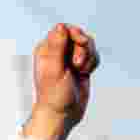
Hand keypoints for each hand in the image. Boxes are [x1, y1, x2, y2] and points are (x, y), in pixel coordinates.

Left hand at [25, 23, 98, 139]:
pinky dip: (94, 63)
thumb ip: (57, 47)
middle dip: (84, 48)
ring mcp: (69, 59)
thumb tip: (60, 26)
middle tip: (78, 64)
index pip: (64, 29)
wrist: (62, 114)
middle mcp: (56, 52)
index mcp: (45, 50)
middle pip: (79, 35)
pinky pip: (94, 55)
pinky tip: (86, 74)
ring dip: (89, 56)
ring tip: (81, 71)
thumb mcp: (54, 70)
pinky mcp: (80, 66)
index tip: (81, 43)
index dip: (75, 34)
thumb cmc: (54, 94)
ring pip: (88, 45)